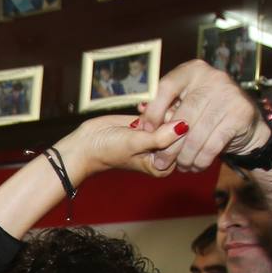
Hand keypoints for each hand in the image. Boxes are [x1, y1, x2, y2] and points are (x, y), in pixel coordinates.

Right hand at [65, 112, 185, 178]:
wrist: (87, 143)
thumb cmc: (108, 151)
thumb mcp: (136, 145)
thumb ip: (161, 138)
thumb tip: (184, 126)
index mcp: (164, 165)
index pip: (183, 144)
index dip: (175, 129)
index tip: (161, 123)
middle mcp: (163, 152)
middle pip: (179, 130)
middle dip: (166, 119)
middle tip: (148, 119)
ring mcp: (156, 137)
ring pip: (170, 117)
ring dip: (158, 111)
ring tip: (140, 115)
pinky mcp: (148, 124)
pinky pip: (159, 111)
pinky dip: (152, 107)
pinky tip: (139, 108)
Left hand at [134, 60, 271, 174]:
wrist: (247, 124)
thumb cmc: (208, 114)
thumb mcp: (187, 105)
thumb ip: (166, 108)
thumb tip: (140, 114)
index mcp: (193, 70)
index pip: (166, 86)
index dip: (153, 111)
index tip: (146, 130)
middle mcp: (212, 78)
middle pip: (182, 117)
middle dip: (169, 145)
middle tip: (161, 161)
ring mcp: (229, 94)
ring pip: (196, 134)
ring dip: (185, 157)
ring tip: (181, 166)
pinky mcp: (240, 114)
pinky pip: (212, 145)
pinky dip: (201, 160)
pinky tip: (196, 166)